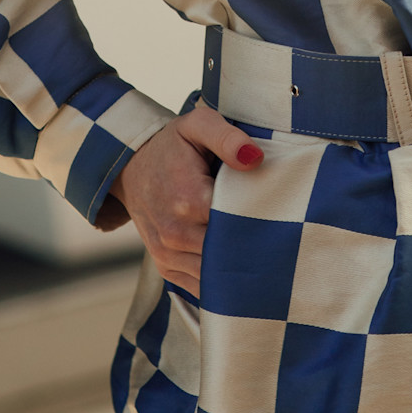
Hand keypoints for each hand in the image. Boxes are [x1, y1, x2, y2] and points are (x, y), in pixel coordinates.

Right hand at [112, 101, 263, 292]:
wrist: (130, 166)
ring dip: (240, 270)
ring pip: (217, 278)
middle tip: (280, 242)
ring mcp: (168, 254)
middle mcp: (176, 234)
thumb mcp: (198, 125)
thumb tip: (254, 158)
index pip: (240, 227)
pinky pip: (201, 287)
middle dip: (255, 251)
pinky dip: (221, 281)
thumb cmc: (172, 145)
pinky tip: (239, 266)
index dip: (264, 225)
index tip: (281, 218)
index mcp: (190, 200)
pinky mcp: (166, 267)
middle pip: (230, 257)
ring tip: (263, 256)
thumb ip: (227, 137)